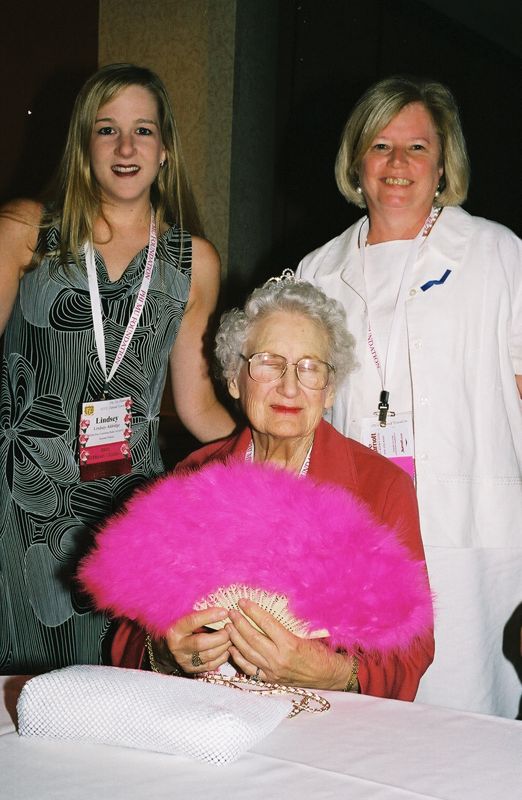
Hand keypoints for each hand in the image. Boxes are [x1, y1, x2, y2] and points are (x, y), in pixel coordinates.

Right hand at [164, 607, 230, 673]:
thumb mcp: (185, 619)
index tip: (224, 612)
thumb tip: (221, 610)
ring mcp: (185, 660)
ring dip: (224, 645)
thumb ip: (200, 615)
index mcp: (175, 631)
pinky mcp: (193, 669)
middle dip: (220, 635)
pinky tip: (227, 648)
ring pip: (209, 655)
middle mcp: (178, 647)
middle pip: (201, 642)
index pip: (192, 621)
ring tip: (231, 637)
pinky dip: (223, 656)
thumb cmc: (181, 630)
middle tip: (230, 628)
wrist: (170, 648)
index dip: (209, 616)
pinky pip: (212, 665)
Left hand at [226, 599, 353, 689]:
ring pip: (248, 653)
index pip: (266, 623)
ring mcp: (273, 671)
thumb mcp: (309, 634)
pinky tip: (232, 648)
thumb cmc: (321, 652)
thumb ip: (289, 625)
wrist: (328, 676)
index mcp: (290, 644)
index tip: (243, 602)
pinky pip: (250, 669)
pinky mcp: (271, 679)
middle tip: (231, 612)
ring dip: (236, 638)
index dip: (252, 611)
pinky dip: (239, 658)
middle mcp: (279, 659)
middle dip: (239, 623)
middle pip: (253, 637)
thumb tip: (271, 610)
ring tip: (228, 627)